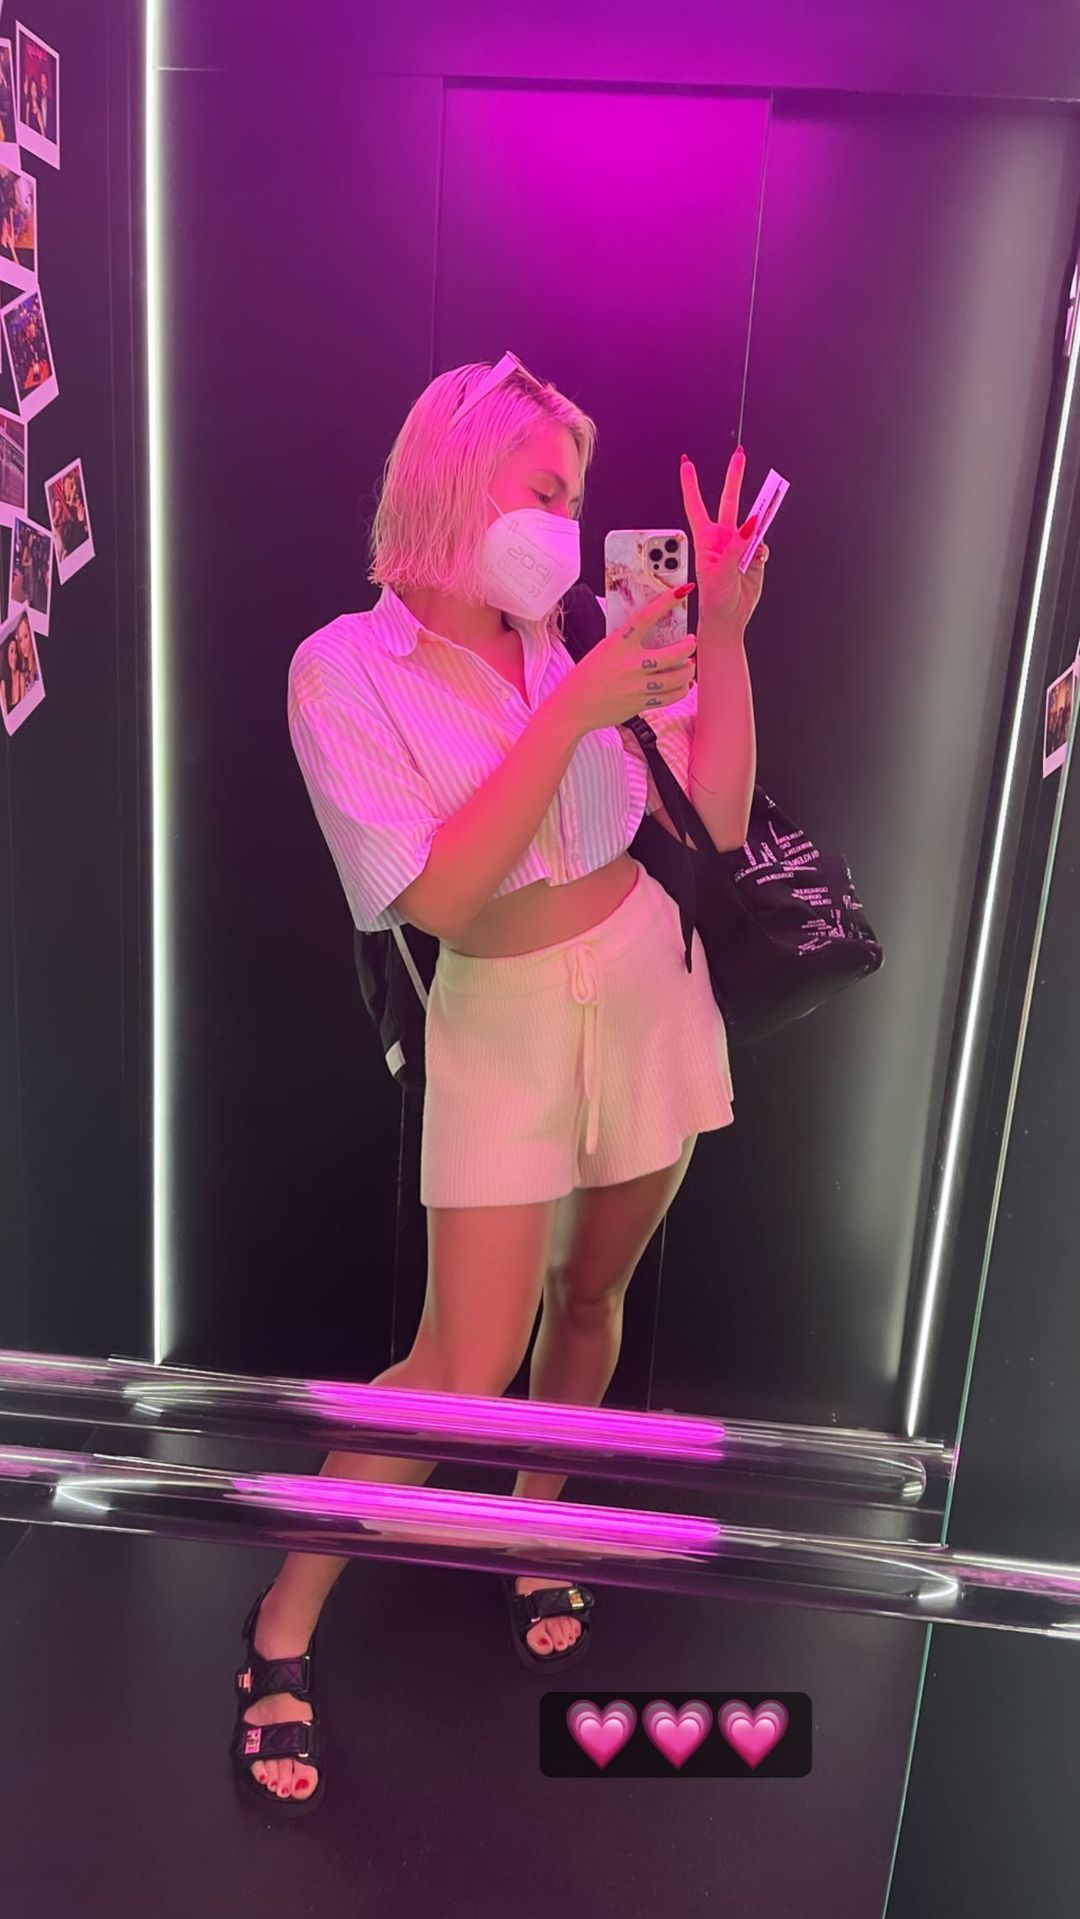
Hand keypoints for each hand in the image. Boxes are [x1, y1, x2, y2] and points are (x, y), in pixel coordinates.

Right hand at [556, 580, 696, 737]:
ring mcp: (637, 686)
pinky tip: (681, 685)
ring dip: (688, 670)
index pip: (646, 616)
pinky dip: (681, 690)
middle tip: (690, 642)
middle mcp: (630, 664)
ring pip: (678, 677)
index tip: (683, 590)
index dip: (667, 601)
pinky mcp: (640, 704)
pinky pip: (671, 696)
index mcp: (618, 644)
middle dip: (688, 646)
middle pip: (675, 653)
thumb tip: (654, 635)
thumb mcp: (603, 651)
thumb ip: (626, 643)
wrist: (572, 708)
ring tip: (688, 666)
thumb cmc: (586, 678)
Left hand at [679, 447, 768, 630]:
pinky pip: (763, 544)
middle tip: (739, 456)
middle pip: (729, 501)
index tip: (686, 464)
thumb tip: (751, 524)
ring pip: (753, 522)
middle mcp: (723, 539)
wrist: (729, 619)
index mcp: (706, 539)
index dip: (690, 484)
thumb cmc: (714, 599)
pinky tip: (756, 561)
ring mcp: (740, 546)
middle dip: (735, 478)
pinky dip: (763, 550)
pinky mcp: (754, 557)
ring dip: (759, 517)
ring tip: (763, 516)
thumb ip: (736, 546)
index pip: (696, 505)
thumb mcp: (719, 571)